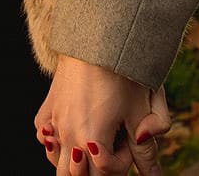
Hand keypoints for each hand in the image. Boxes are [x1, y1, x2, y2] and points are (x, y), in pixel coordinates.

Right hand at [36, 55, 171, 175]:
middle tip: (115, 147)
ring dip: (75, 164)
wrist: (98, 37)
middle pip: (76, 175)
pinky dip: (55, 144)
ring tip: (96, 143)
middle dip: (98, 170)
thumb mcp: (143, 109)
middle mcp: (68, 133)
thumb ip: (148, 150)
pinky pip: (44, 138)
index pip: (106, 171)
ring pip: (56, 164)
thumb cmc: (124, 72)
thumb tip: (154, 175)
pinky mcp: (47, 108)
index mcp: (92, 137)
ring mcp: (54, 121)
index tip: (131, 139)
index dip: (123, 162)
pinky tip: (74, 133)